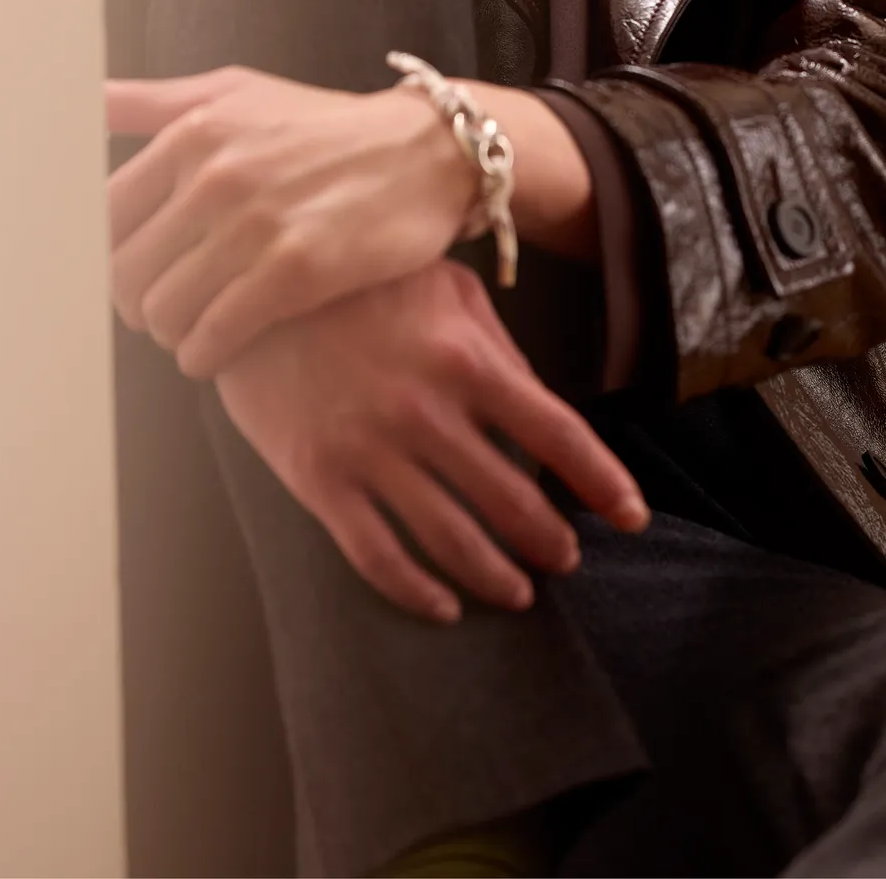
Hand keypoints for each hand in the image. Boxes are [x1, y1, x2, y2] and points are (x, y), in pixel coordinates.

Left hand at [107, 65, 475, 376]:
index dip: (106, 255)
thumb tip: (81, 98)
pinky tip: (214, 352)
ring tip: (189, 331)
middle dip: (133, 302)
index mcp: (193, 131)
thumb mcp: (238, 90)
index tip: (129, 271)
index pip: (104, 214)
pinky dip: (202, 355)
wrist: (427, 152)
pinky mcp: (295, 271)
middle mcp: (216, 175)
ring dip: (168, 333)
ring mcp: (255, 224)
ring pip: (163, 310)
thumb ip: (154, 100)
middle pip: (125, 269)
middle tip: (158, 311)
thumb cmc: (325, 125)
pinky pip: (213, 336)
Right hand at [212, 258, 650, 621]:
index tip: (634, 516)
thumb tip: (542, 406)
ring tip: (517, 591)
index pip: (558, 433)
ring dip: (496, 575)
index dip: (603, 481)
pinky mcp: (318, 477)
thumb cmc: (362, 279)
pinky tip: (441, 605)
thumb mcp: (445, 289)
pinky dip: (417, 592)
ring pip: (452, 539)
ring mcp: (369, 448)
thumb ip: (497, 346)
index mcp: (466, 357)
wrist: (252, 282)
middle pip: (512, 499)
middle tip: (565, 558)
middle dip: (550, 539)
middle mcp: (425, 410)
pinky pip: (377, 555)